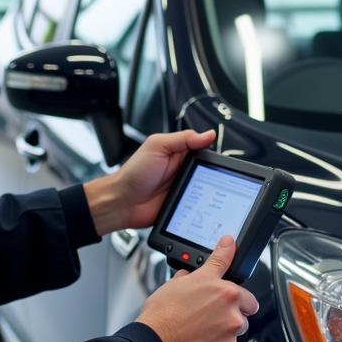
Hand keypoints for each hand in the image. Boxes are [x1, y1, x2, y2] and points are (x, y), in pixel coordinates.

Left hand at [84, 128, 215, 235]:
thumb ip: (183, 138)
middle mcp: (183, 171)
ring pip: (208, 190)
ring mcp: (184, 189)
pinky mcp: (183, 206)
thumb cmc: (134, 173)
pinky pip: (200, 206)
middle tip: (214, 179)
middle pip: (209, 172)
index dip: (213, 154)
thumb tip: (208, 134)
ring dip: (210, 192)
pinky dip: (204, 207)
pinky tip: (204, 206)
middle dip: (214, 176)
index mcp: (179, 153)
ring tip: (210, 194)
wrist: (122, 202)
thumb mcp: (157, 146)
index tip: (220, 160)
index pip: (205, 151)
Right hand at [137, 236, 258, 341]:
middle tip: (210, 314)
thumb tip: (221, 250)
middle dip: (231, 314)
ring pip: (234, 333)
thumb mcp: (186, 278)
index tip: (236, 298)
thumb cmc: (164, 312)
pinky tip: (198, 341)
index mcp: (227, 293)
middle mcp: (233, 315)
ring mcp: (229, 338)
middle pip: (244, 315)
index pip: (248, 294)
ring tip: (201, 329)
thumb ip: (212, 263)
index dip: (239, 296)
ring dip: (224, 331)